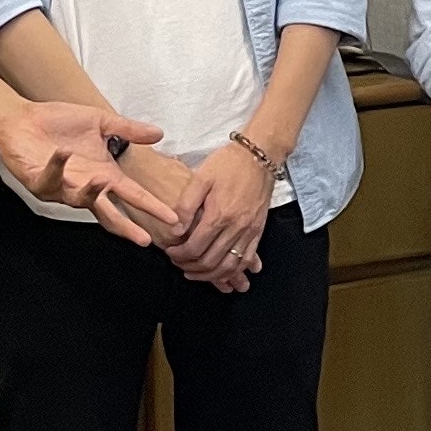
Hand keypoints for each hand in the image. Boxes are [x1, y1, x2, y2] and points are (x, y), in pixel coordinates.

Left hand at [0, 98, 179, 244]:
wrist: (22, 119)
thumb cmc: (59, 123)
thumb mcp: (100, 122)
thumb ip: (128, 129)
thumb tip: (159, 134)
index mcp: (103, 175)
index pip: (132, 196)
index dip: (152, 207)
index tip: (172, 218)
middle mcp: (85, 186)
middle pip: (108, 213)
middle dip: (125, 226)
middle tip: (143, 239)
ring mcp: (61, 187)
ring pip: (79, 199)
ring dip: (91, 192)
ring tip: (103, 180)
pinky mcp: (38, 180)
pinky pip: (49, 178)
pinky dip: (57, 166)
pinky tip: (64, 153)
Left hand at [169, 137, 274, 290]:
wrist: (260, 155)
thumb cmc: (228, 163)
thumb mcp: (200, 178)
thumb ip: (185, 206)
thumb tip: (176, 231)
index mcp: (218, 214)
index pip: (195, 248)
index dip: (179, 255)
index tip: (170, 252)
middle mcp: (236, 227)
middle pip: (211, 261)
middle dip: (190, 267)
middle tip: (178, 263)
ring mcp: (249, 231)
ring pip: (229, 266)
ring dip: (210, 275)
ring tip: (196, 272)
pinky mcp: (258, 230)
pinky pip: (247, 259)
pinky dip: (234, 271)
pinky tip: (222, 272)